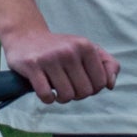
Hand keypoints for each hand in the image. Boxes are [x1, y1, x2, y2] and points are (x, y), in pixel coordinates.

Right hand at [4, 26, 119, 104]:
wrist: (26, 36)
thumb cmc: (60, 48)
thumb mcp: (86, 49)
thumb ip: (107, 64)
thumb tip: (111, 85)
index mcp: (85, 46)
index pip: (101, 83)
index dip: (93, 89)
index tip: (82, 83)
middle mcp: (69, 50)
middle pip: (84, 92)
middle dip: (77, 95)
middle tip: (68, 86)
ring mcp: (50, 58)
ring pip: (66, 96)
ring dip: (62, 98)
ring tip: (57, 89)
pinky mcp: (32, 66)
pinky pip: (46, 95)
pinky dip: (48, 99)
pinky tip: (46, 92)